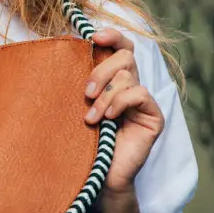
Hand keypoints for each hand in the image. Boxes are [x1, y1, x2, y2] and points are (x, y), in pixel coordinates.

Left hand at [84, 28, 164, 197]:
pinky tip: (107, 119)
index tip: (93, 36)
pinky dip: (120, 102)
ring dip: (105, 95)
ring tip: (91, 118)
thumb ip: (79, 83)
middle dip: (101, 70)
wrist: (95, 176)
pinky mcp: (153, 117)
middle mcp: (130, 87)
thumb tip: (59, 54)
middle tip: (86, 93)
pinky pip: (140, 93)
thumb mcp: (76, 106)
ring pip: (128, 76)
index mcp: (113, 80)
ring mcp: (143, 102)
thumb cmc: (82, 142)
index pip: (120, 47)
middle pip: (125, 56)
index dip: (112, 36)